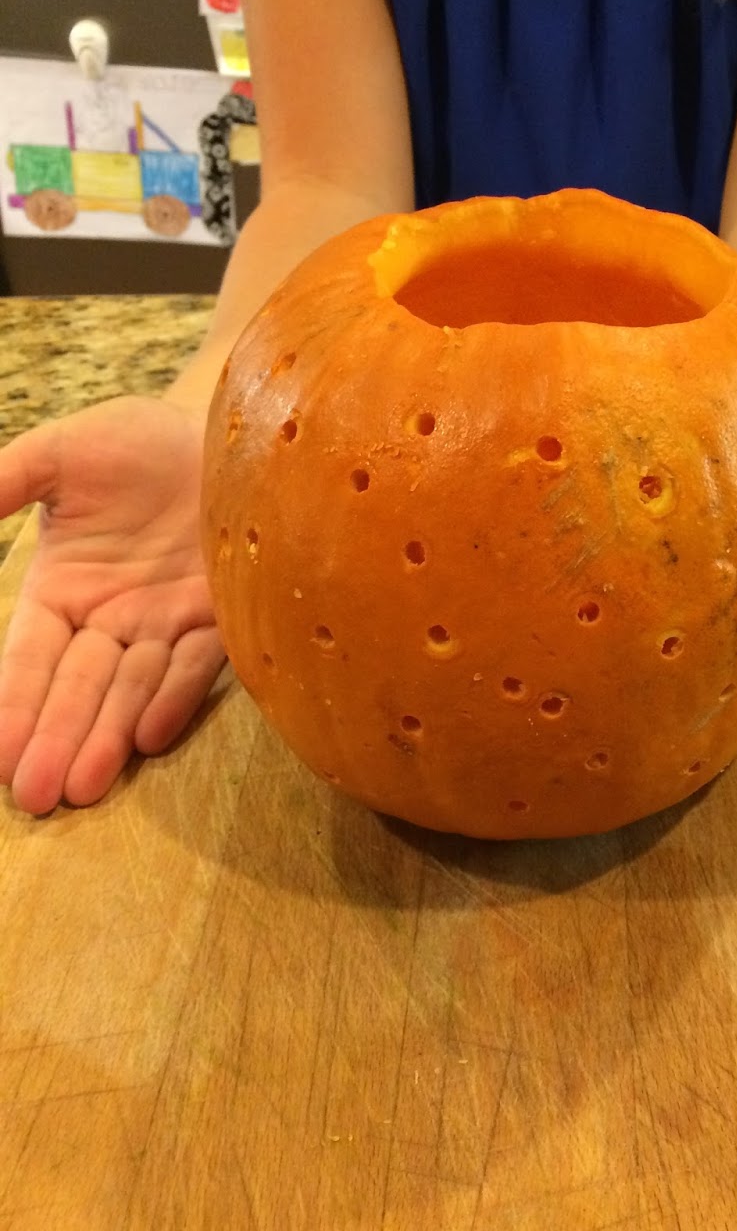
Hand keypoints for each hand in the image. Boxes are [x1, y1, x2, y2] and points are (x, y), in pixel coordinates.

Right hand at [0, 397, 225, 813]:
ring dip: (107, 738)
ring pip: (130, 691)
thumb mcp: (62, 454)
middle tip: (35, 796)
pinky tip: (150, 737)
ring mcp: (165, 625)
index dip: (14, 704)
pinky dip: (173, 699)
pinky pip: (194, 666)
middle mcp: (111, 620)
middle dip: (54, 740)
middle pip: (77, 690)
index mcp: (61, 591)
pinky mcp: (220, 620)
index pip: (30, 659)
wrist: (222, 434)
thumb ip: (8, 480)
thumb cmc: (135, 442)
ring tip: (83, 786)